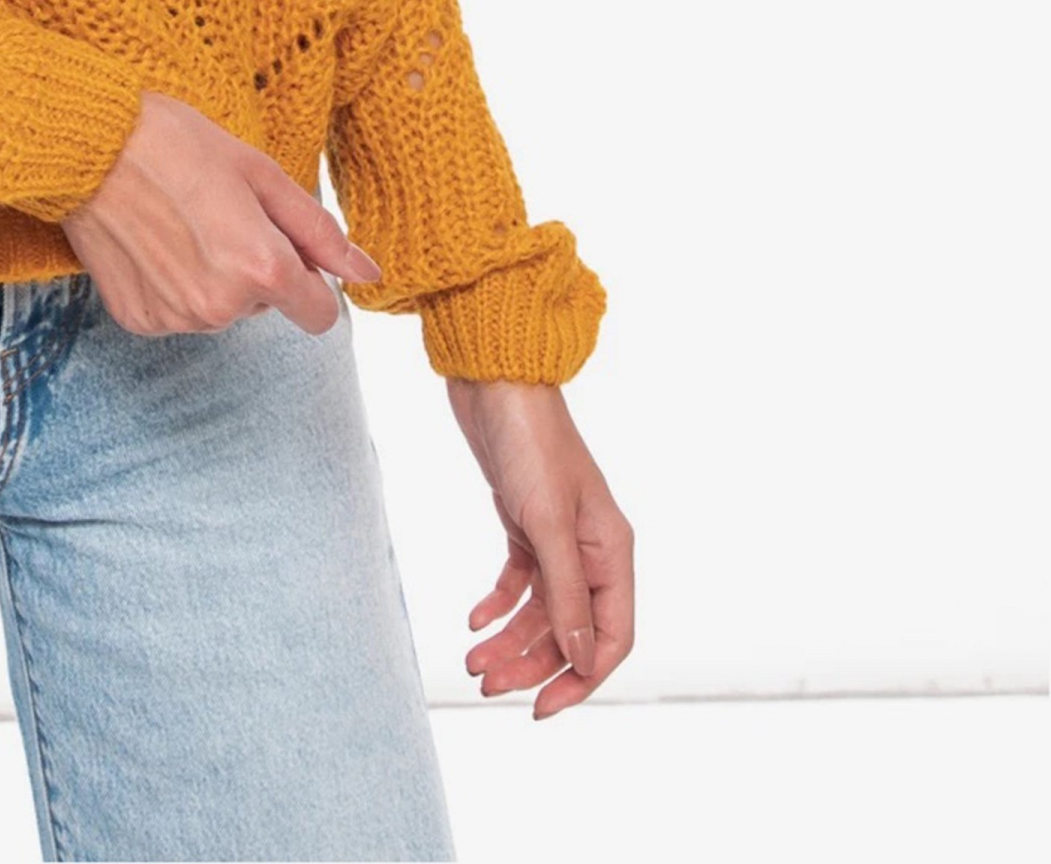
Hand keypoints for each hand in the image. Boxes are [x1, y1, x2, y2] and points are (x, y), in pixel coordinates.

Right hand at [59, 90, 383, 337]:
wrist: (88, 144)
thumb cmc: (176, 143)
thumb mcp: (260, 172)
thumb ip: (318, 230)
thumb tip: (367, 273)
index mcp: (262, 270)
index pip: (319, 314)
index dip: (307, 276)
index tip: (281, 243)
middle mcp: (221, 308)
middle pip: (266, 305)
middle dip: (255, 268)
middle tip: (217, 211)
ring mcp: (175, 319)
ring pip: (221, 310)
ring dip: (213, 276)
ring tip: (180, 220)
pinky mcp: (137, 320)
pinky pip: (177, 312)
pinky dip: (172, 284)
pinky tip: (152, 240)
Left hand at [444, 375, 634, 716]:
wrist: (494, 379)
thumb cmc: (529, 440)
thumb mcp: (546, 521)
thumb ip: (565, 592)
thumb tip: (581, 658)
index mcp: (612, 550)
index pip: (611, 635)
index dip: (581, 677)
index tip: (542, 707)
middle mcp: (591, 548)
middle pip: (570, 629)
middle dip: (533, 663)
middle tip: (488, 685)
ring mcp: (558, 536)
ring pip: (541, 610)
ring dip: (510, 640)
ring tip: (473, 662)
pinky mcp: (525, 522)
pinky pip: (519, 581)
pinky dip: (498, 604)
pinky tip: (474, 620)